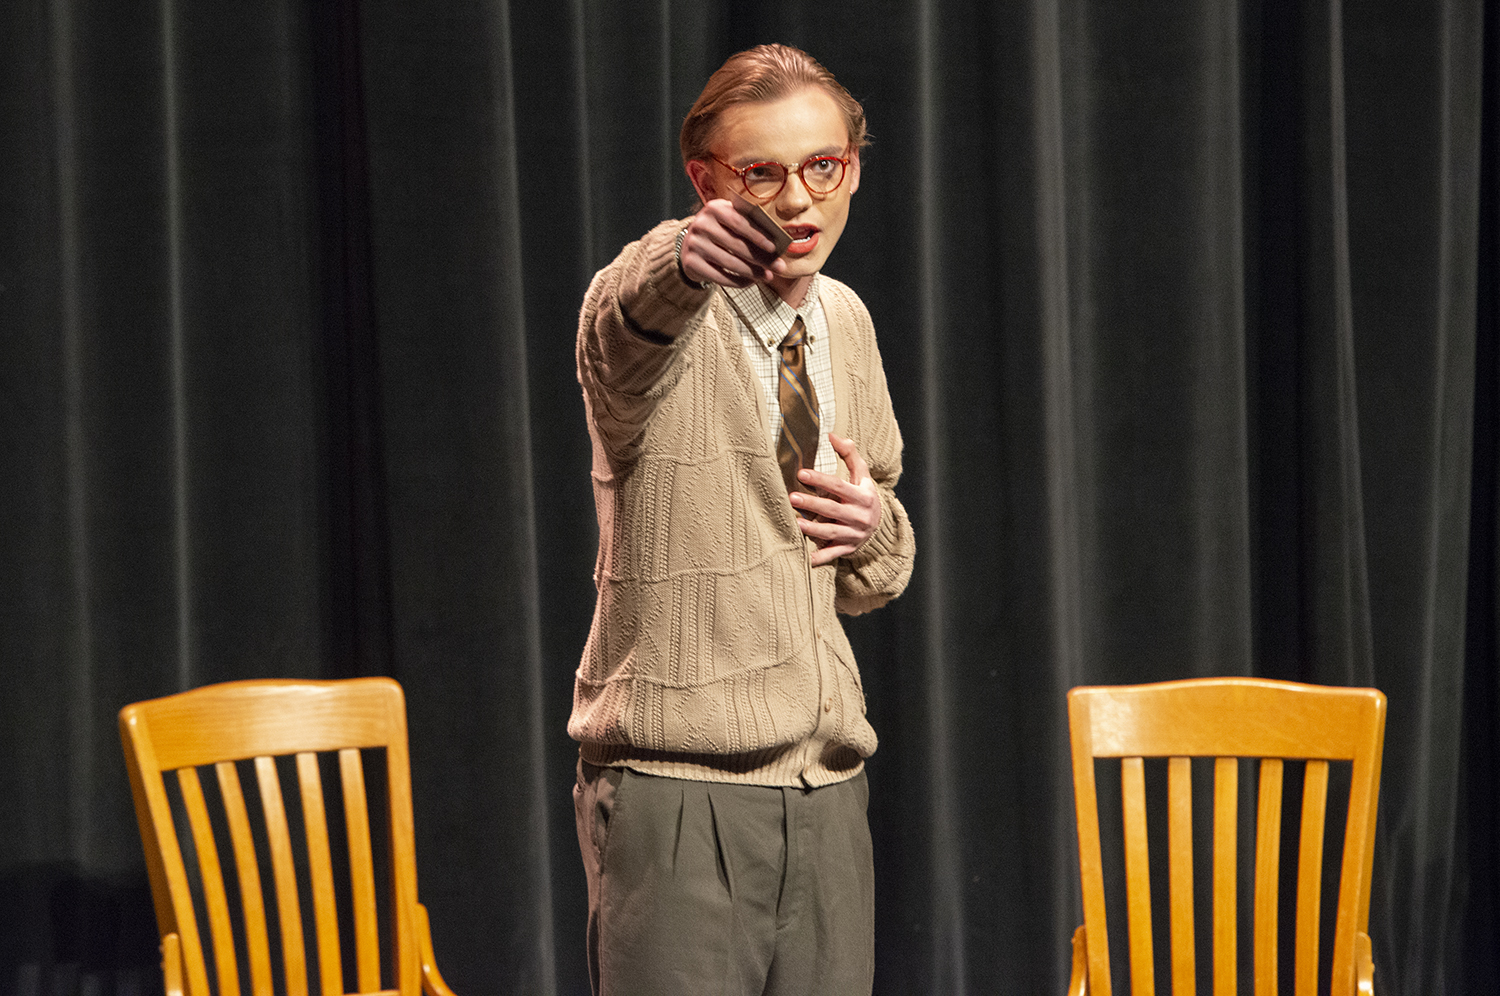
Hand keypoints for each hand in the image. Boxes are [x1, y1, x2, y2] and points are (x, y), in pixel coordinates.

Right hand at [678, 199, 789, 287]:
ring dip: (752, 272)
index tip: (774, 248)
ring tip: (768, 276)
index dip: (757, 236)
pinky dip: (738, 282)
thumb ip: (748, 225)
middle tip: (778, 267)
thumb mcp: (729, 221)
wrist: (690, 245)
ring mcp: (694, 244)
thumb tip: (776, 246)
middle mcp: (701, 224)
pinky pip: (719, 277)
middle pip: (736, 245)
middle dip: (761, 258)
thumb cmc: (719, 231)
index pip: (739, 222)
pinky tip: (751, 282)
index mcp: (714, 208)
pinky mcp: (691, 263)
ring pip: (730, 263)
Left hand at [790, 433, 881, 566]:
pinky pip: (832, 555)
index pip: (839, 487)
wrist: (880, 527)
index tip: (801, 474)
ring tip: (795, 522)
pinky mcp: (847, 549)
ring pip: (831, 533)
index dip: (821, 480)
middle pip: (833, 510)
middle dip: (812, 504)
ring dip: (812, 530)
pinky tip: (803, 557)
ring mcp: (853, 535)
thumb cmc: (864, 496)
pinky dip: (819, 558)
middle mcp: (858, 517)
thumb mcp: (862, 475)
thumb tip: (832, 435)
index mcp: (862, 497)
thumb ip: (849, 454)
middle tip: (792, 497)